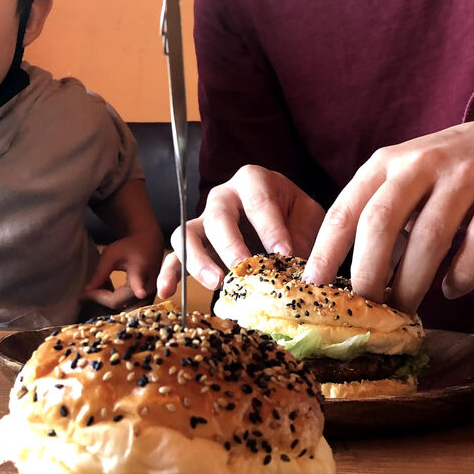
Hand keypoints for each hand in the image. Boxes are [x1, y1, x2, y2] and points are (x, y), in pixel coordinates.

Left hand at [83, 226, 163, 311]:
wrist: (149, 245)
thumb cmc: (128, 247)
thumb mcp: (111, 254)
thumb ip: (100, 273)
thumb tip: (85, 292)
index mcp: (140, 271)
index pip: (135, 283)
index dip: (138, 289)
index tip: (139, 292)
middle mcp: (148, 287)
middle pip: (119, 303)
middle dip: (101, 299)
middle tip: (87, 292)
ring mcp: (150, 296)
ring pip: (125, 311)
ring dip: (109, 306)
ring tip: (97, 295)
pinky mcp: (149, 301)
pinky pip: (131, 311)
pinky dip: (118, 307)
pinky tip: (108, 298)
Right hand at [156, 165, 324, 297]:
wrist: (284, 220)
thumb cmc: (294, 216)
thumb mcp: (307, 219)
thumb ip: (302, 238)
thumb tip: (299, 271)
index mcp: (254, 181)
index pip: (259, 201)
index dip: (271, 228)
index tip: (284, 253)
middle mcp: (223, 197)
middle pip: (218, 216)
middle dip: (231, 244)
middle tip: (245, 268)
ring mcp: (204, 221)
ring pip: (188, 234)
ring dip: (199, 259)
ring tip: (216, 281)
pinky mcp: (194, 246)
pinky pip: (175, 256)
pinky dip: (168, 273)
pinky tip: (166, 292)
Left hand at [303, 116, 473, 312]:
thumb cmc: (441, 174)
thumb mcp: (401, 182)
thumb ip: (377, 221)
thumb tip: (346, 283)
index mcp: (385, 163)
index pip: (345, 210)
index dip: (326, 251)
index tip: (314, 287)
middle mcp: (420, 165)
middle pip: (381, 223)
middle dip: (369, 273)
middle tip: (367, 309)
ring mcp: (463, 177)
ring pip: (429, 237)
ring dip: (413, 283)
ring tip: (405, 310)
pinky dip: (463, 275)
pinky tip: (452, 290)